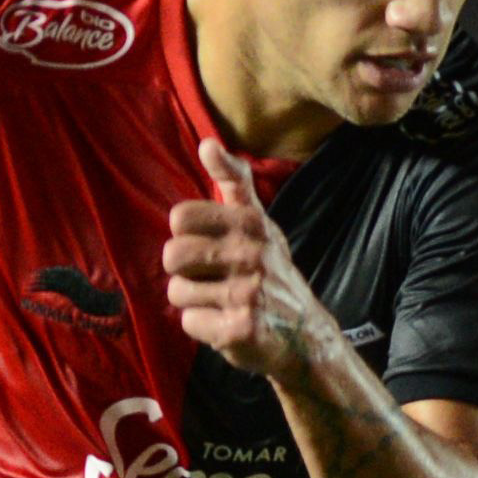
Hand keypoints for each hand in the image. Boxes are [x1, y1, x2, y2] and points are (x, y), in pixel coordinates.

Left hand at [162, 136, 342, 381]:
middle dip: (183, 271)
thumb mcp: (258, 223)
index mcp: (250, 224)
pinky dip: (203, 328)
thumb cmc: (270, 271)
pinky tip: (226, 324)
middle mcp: (251, 255)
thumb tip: (207, 143)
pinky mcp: (239, 330)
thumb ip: (232, 181)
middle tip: (210, 279)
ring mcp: (246, 294)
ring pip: (177, 292)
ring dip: (193, 301)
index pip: (180, 218)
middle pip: (172, 255)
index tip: (210, 247)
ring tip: (221, 303)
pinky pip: (189, 322)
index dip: (187, 236)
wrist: (304, 334)